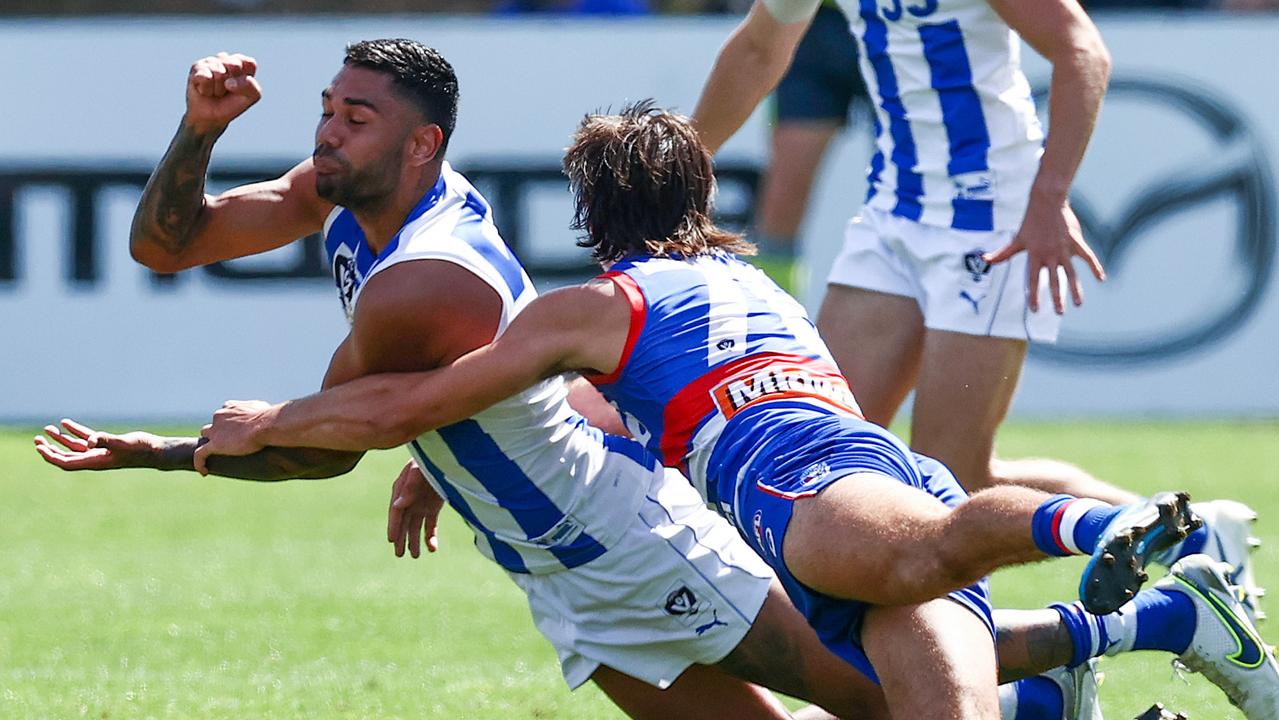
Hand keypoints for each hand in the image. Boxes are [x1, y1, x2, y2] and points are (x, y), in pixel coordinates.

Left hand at [34, 418, 163, 470]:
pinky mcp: (107, 445)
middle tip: (37, 440)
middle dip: (50, 449)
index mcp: (95, 462)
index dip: (51, 456)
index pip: (66, 462)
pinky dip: (75, 432)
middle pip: (66, 457)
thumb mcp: (123, 443)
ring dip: (60, 440)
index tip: (40, 448)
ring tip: (47, 429)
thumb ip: (105, 440)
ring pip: (74, 448)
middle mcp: (95, 459)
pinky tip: (66, 423)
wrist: (157, 451)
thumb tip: (89, 440)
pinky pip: (85, 439)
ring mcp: (101, 453)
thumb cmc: (142, 449)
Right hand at [183, 52, 262, 133]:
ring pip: (219, 73)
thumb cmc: (232, 104)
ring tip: (215, 91)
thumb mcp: (251, 97)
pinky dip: (207, 90)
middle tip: (227, 90)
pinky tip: (205, 91)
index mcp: (241, 62)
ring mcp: (210, 61)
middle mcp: (225, 58)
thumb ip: (251, 85)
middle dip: (233, 84)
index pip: (249, 63)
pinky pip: (206, 78)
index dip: (246, 78)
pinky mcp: (196, 68)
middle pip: (235, 65)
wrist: (212, 117)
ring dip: (219, 89)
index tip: (240, 87)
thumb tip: (228, 82)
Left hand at [193, 399, 277, 474]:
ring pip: (205, 436)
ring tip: (219, 455)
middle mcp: (219, 416)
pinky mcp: (216, 444)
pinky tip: (205, 472)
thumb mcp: (262, 408)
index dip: (228, 423)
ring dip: (211, 443)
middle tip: (230, 443)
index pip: (223, 414)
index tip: (236, 431)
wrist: (267, 425)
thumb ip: (257, 410)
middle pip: (213, 425)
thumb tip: (265, 416)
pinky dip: (200, 463)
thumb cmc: (269, 417)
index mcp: (229, 407)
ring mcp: (215, 430)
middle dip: (219, 432)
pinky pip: (200, 454)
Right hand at [387, 460, 444, 557]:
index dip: (393, 525)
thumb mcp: (418, 471)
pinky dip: (430, 537)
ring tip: (415, 556)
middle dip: (401, 538)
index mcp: (401, 490)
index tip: (392, 540)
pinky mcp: (432, 508)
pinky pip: (430, 526)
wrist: (443, 456)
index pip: (395, 511)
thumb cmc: (428, 460)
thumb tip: (397, 505)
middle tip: (399, 554)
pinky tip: (432, 549)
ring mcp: (420, 505)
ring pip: (415, 527)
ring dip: (414, 541)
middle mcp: (408, 500)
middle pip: (402, 522)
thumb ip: (409, 487)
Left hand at [984, 198, 1104, 313]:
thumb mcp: (1017, 239)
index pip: (1033, 279)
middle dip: (1056, 297)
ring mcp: (1064, 249)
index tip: (1035, 309)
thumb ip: (1004, 253)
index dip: (1034, 295)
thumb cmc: (1031, 222)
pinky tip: (1101, 278)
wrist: (1047, 202)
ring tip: (1078, 303)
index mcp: (1035, 255)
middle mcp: (1050, 254)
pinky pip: (1088, 256)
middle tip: (1059, 312)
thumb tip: (985, 259)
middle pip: (1054, 280)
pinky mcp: (1076, 241)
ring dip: (1075, 289)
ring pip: (1071, 273)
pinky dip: (1095, 266)